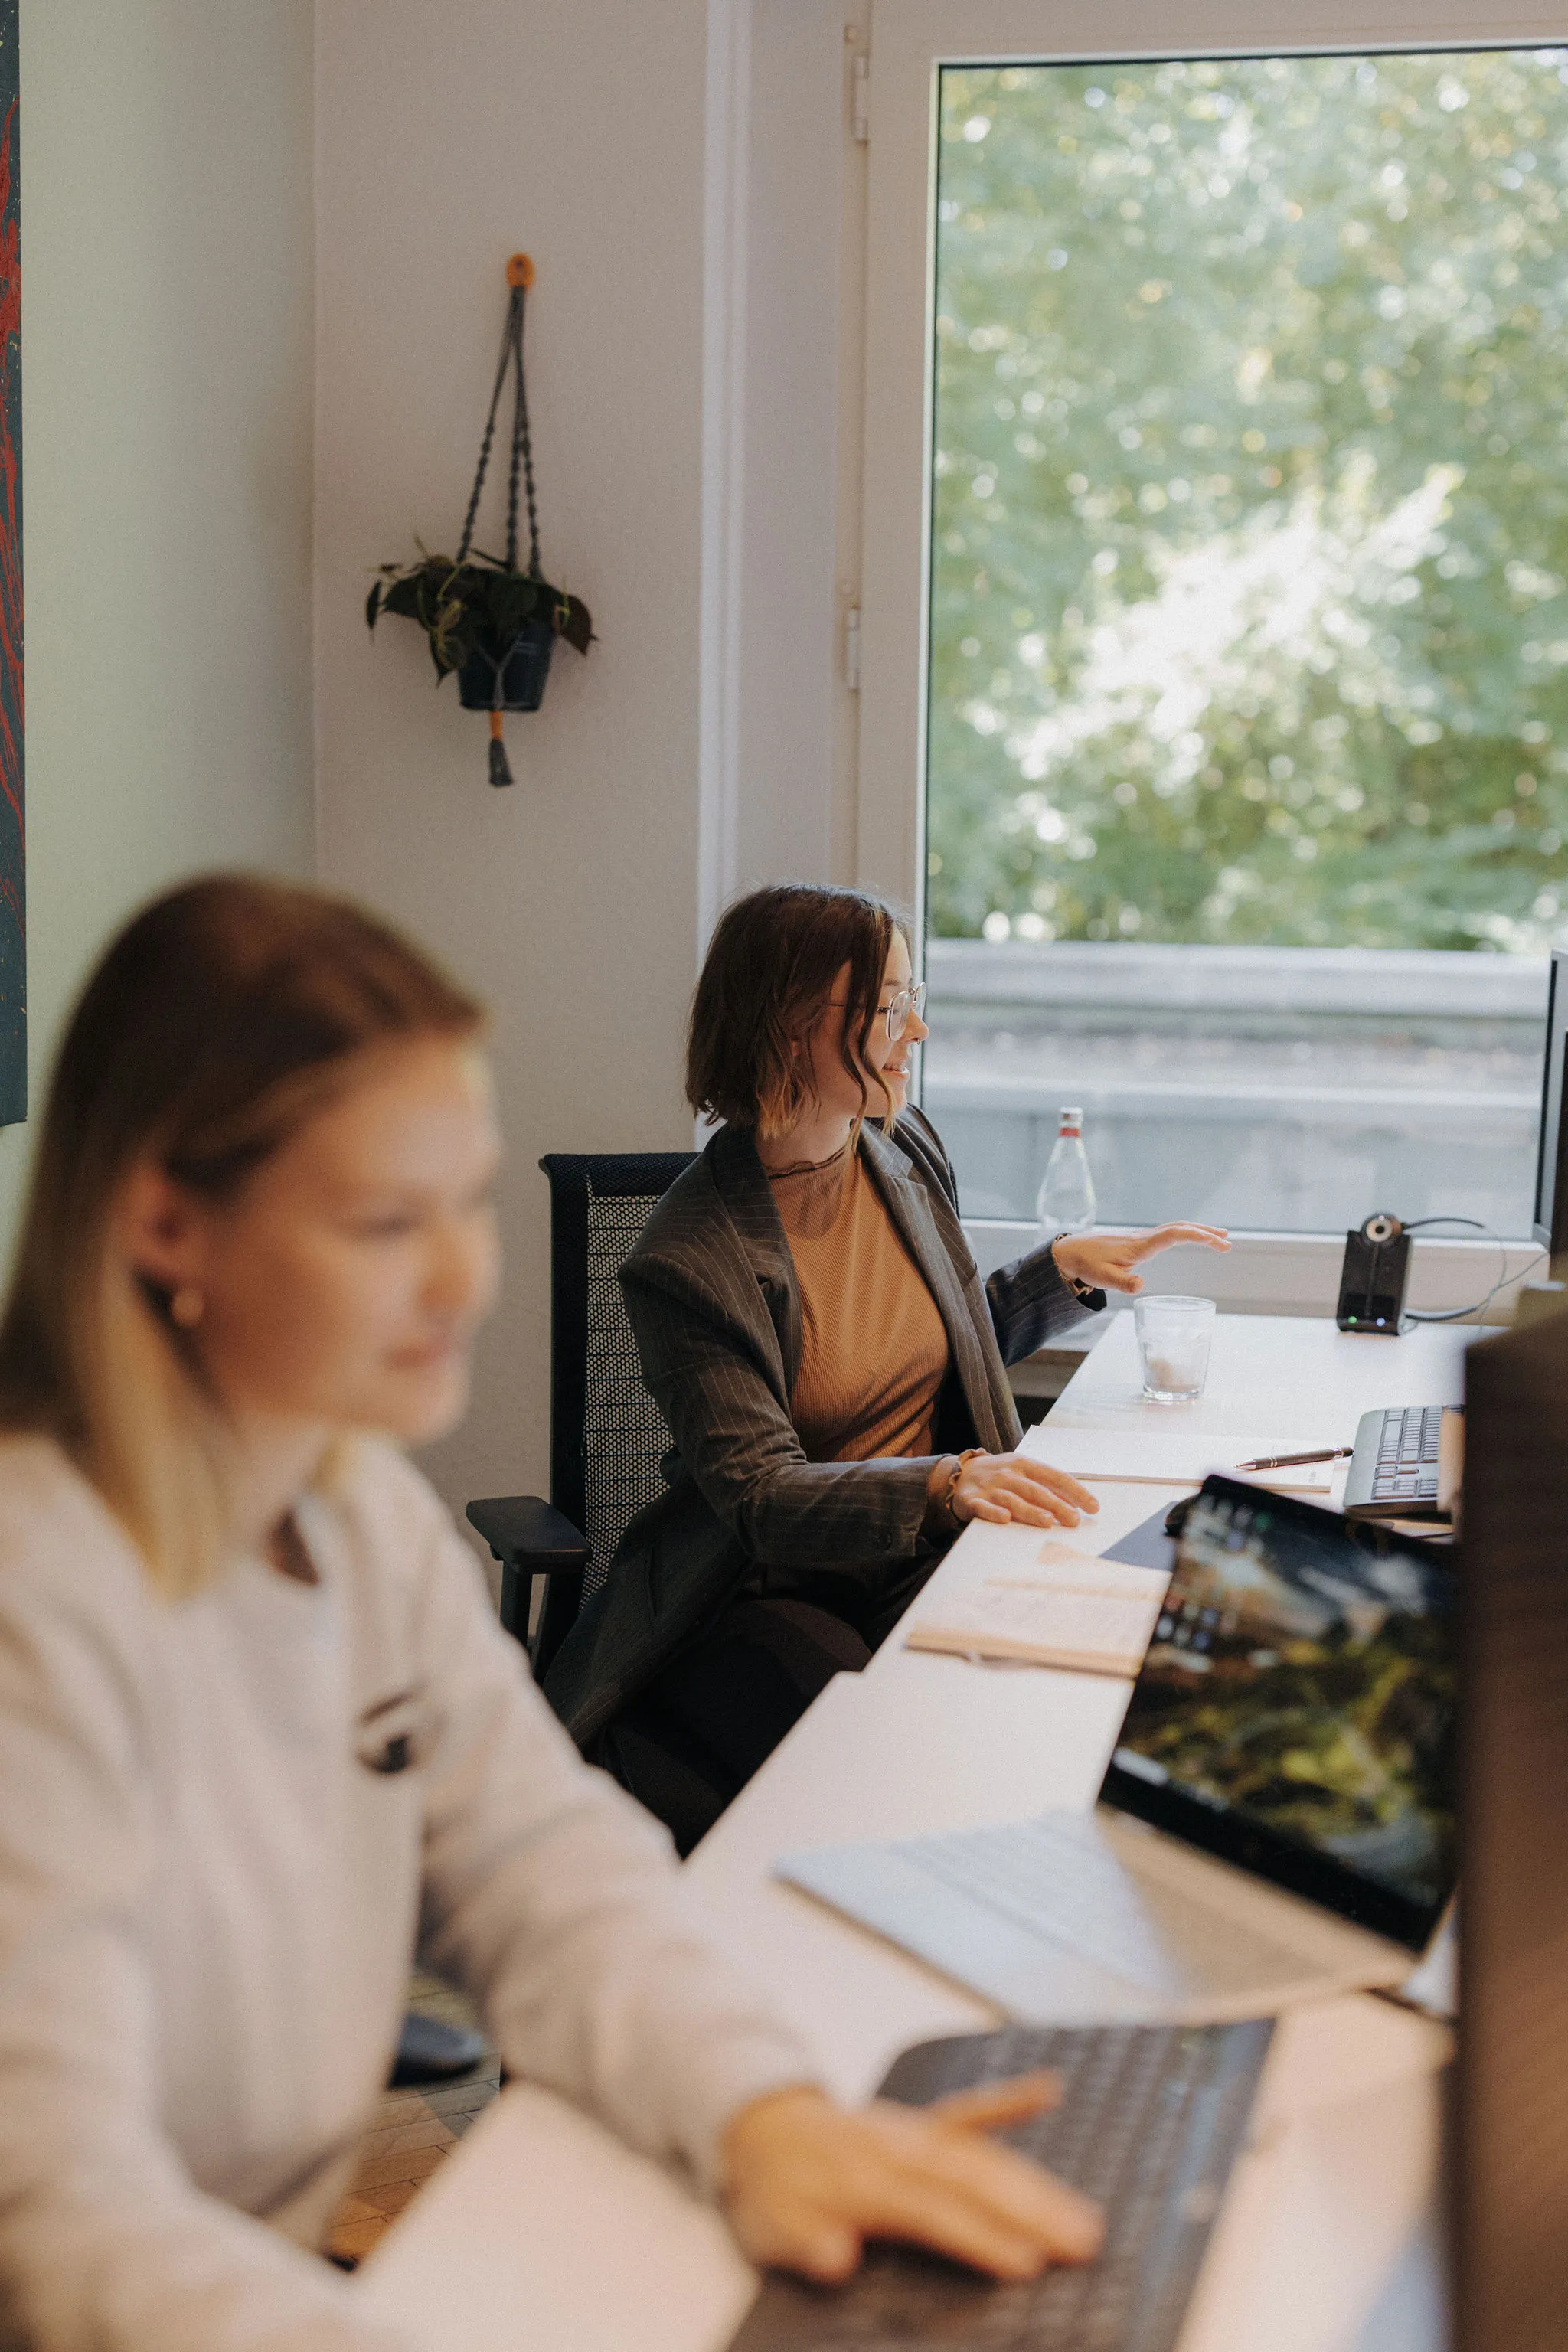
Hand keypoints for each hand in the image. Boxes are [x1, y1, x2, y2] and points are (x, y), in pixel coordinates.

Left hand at [721, 2081, 1103, 2285]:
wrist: (760, 2125)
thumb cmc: (772, 2191)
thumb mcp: (771, 2228)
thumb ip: (806, 2243)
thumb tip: (837, 2257)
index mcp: (866, 2182)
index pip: (936, 2213)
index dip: (981, 2238)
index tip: (1027, 2263)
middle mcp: (900, 2150)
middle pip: (975, 2180)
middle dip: (1032, 2210)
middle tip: (1084, 2240)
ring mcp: (915, 2131)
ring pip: (985, 2154)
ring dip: (1037, 2182)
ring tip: (1085, 2215)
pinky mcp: (922, 2121)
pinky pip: (970, 2107)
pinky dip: (1008, 2099)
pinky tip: (1049, 2089)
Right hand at [946, 1450, 1098, 1529]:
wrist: (960, 1474)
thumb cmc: (1001, 1477)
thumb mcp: (1024, 1473)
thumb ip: (1047, 1487)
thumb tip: (1075, 1505)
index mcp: (1025, 1464)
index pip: (1055, 1476)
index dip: (1076, 1491)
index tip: (1093, 1507)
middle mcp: (1009, 1474)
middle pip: (1036, 1490)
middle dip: (1057, 1505)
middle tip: (1074, 1520)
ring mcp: (990, 1487)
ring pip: (1013, 1500)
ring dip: (1030, 1510)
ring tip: (1047, 1521)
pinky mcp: (972, 1500)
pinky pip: (983, 1507)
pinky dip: (994, 1512)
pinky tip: (1005, 1518)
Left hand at [1053, 1223, 1229, 1297]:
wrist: (1070, 1252)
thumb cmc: (1087, 1265)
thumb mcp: (1103, 1278)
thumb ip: (1123, 1283)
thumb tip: (1141, 1285)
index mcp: (1140, 1246)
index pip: (1174, 1234)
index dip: (1197, 1235)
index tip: (1216, 1240)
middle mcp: (1144, 1238)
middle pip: (1181, 1227)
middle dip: (1206, 1232)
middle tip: (1228, 1242)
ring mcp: (1142, 1238)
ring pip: (1176, 1228)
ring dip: (1199, 1231)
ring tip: (1221, 1237)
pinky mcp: (1139, 1241)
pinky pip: (1169, 1232)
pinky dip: (1186, 1232)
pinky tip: (1192, 1238)